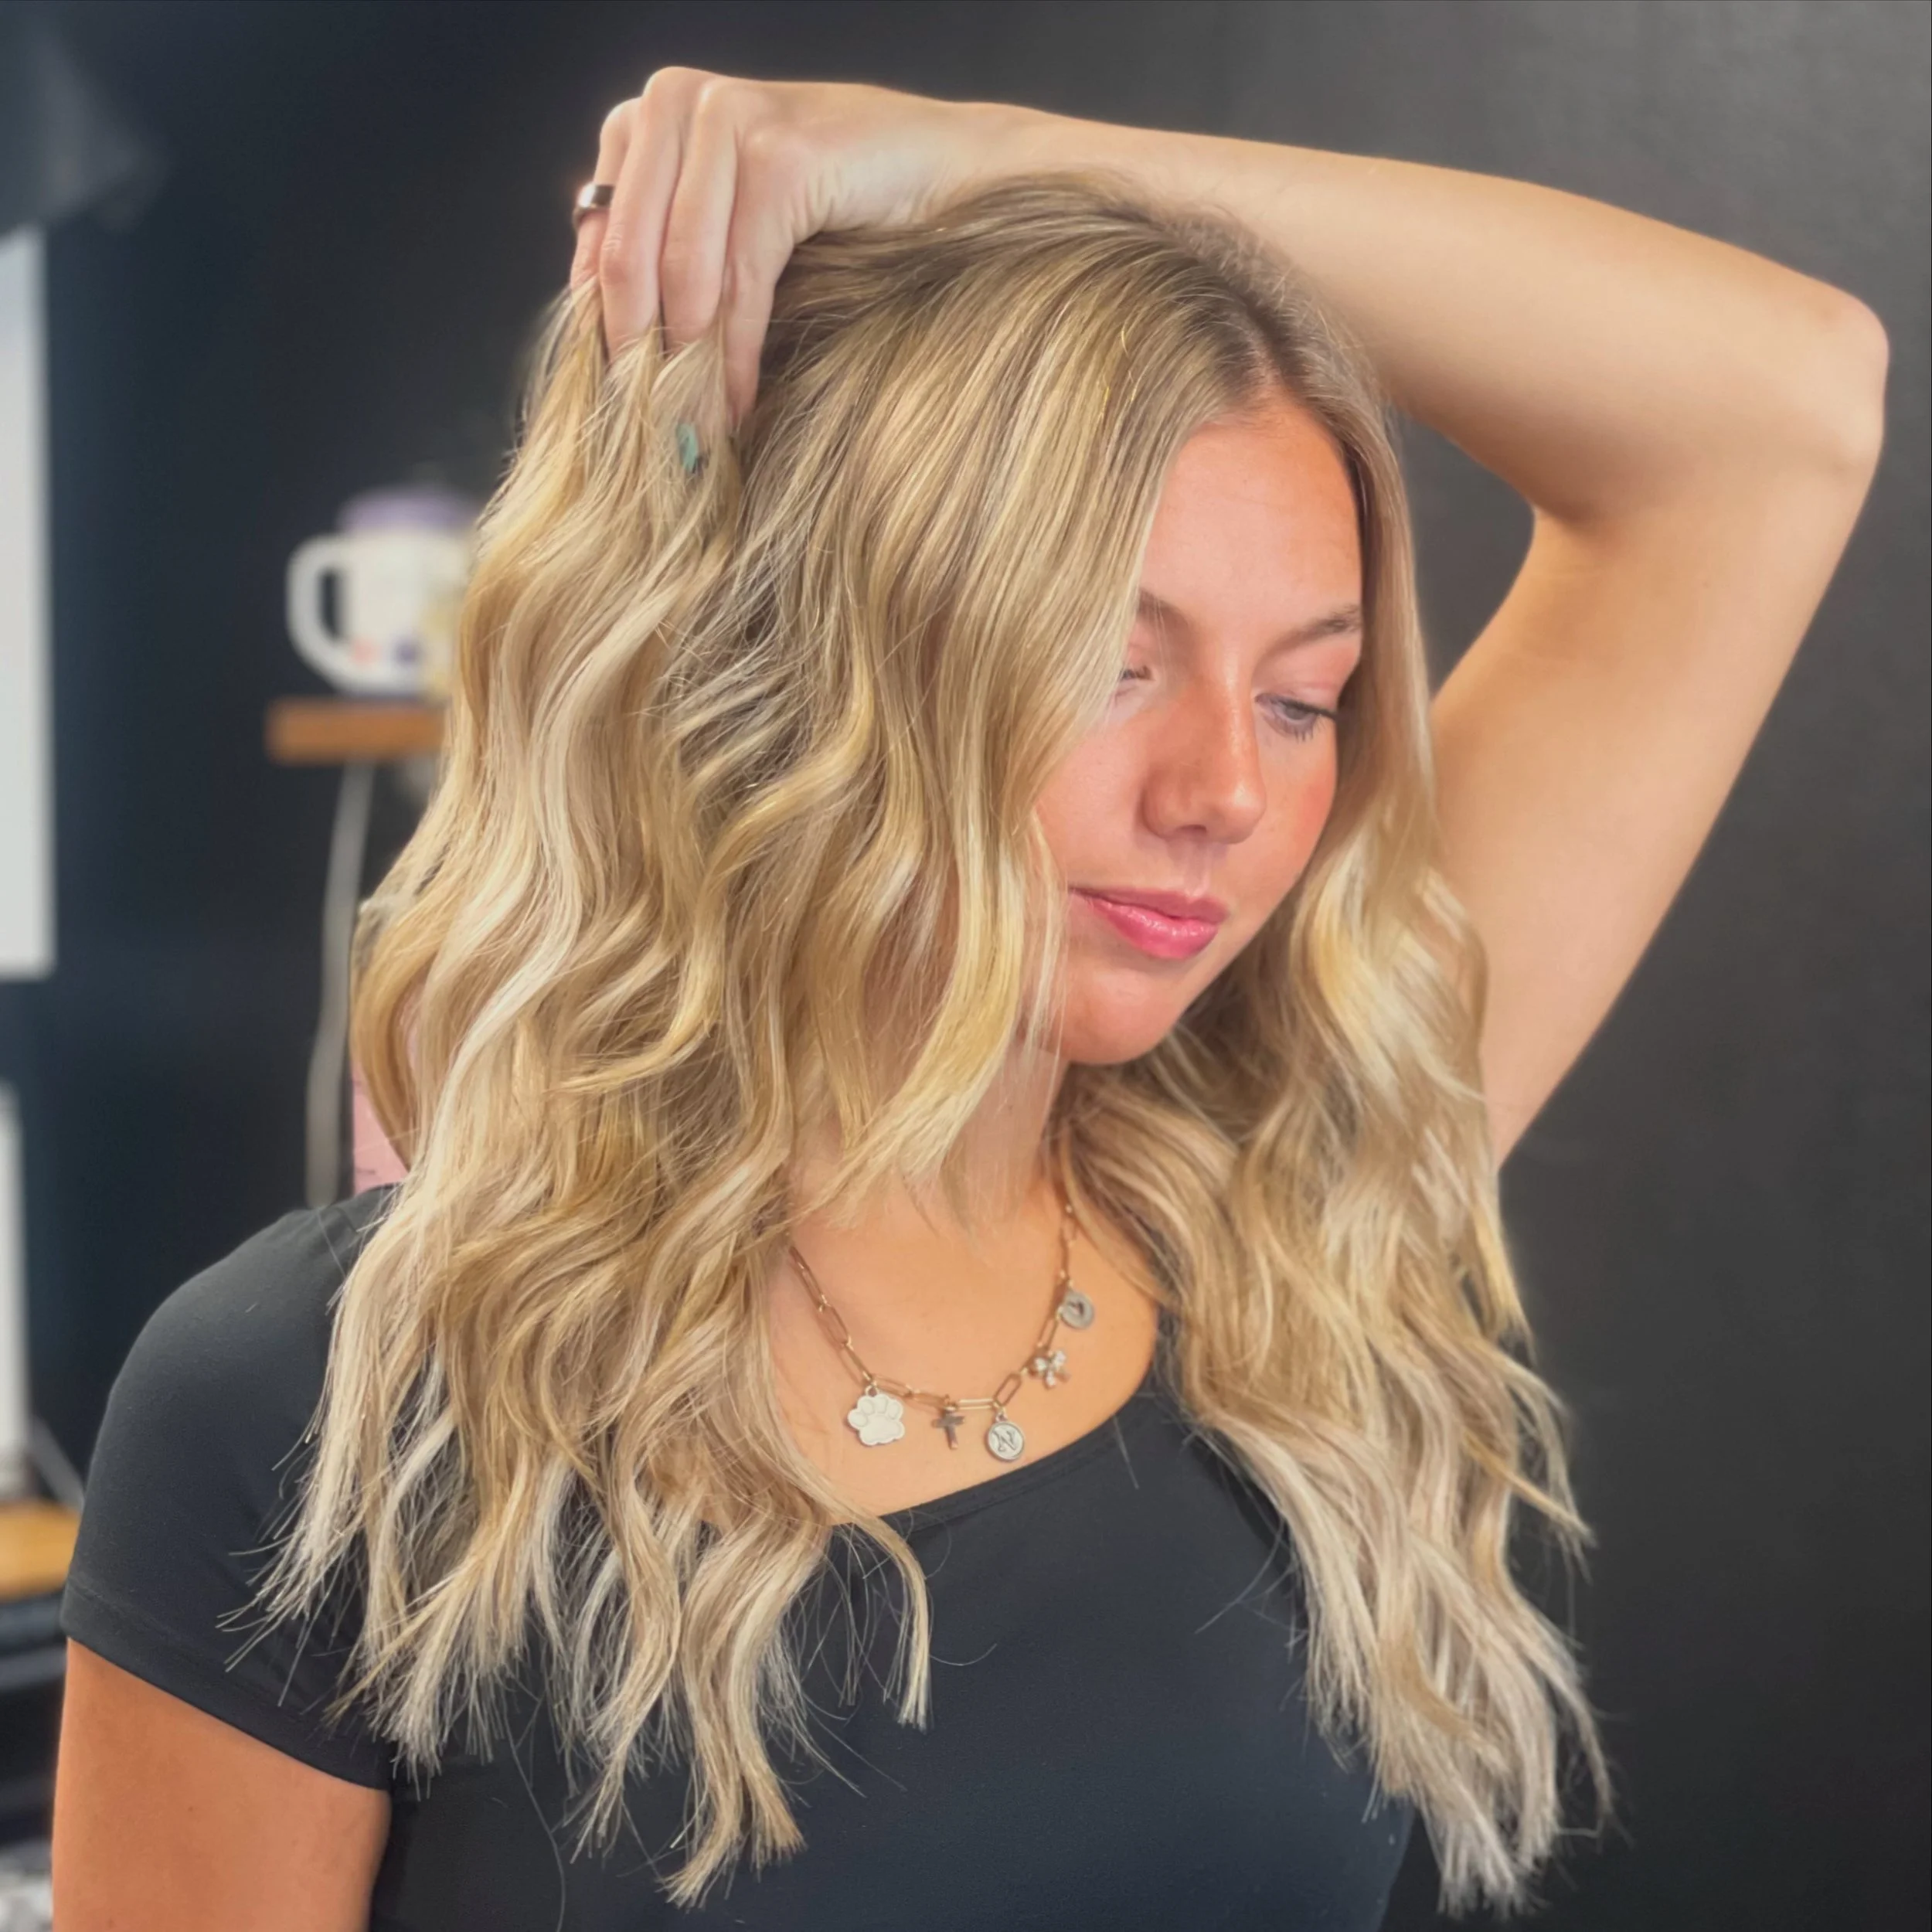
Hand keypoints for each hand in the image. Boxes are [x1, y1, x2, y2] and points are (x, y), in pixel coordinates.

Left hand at [571, 71, 1034, 422]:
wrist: (953, 174)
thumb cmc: (846, 206)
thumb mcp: (734, 222)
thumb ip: (669, 254)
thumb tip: (612, 350)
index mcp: (647, 115)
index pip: (599, 243)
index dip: (606, 335)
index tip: (621, 409)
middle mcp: (675, 101)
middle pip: (628, 260)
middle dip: (641, 360)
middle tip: (653, 437)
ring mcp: (728, 120)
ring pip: (682, 275)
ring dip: (690, 369)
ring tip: (699, 433)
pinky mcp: (779, 159)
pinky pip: (741, 281)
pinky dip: (737, 355)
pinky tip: (743, 405)